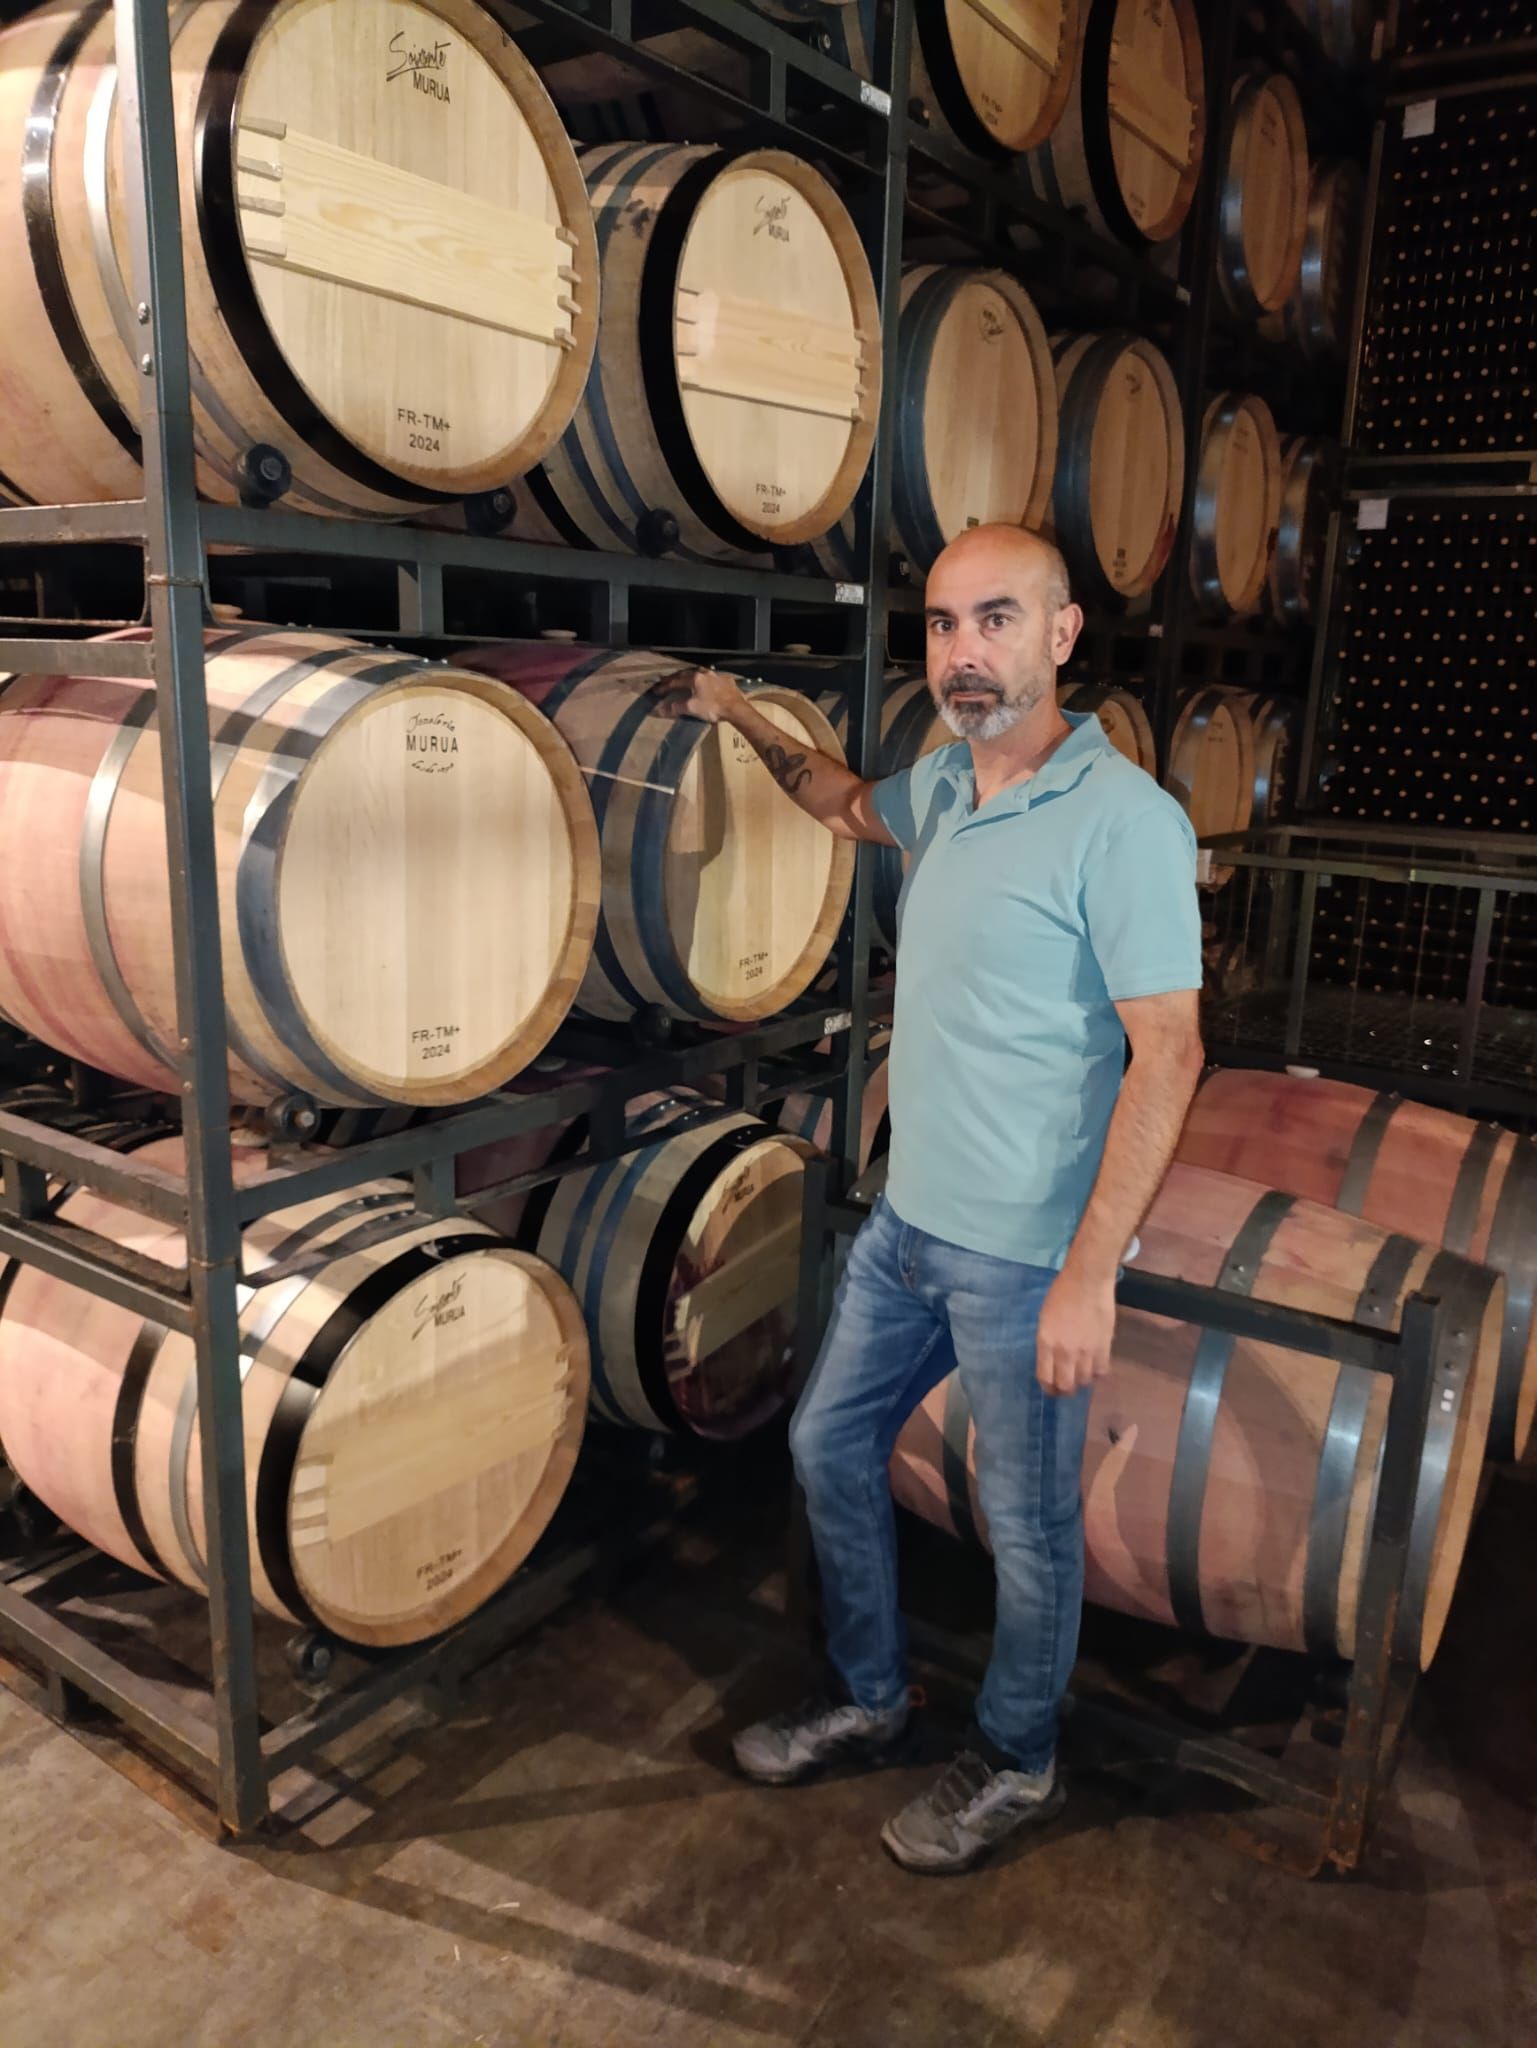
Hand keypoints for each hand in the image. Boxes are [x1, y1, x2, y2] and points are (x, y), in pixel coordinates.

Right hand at [650, 666, 746, 724]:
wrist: (736, 708)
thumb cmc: (713, 708)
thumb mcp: (692, 708)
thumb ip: (675, 707)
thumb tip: (659, 709)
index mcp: (694, 679)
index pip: (675, 681)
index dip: (665, 686)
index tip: (657, 690)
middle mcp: (704, 673)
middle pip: (686, 674)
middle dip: (675, 678)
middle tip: (667, 681)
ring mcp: (716, 675)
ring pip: (700, 673)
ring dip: (690, 676)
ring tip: (685, 679)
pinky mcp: (726, 680)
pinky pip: (712, 678)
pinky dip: (705, 680)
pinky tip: (706, 683)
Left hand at [1035, 1264, 1115, 1396]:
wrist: (1087, 1281)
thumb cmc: (1061, 1294)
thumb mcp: (1044, 1319)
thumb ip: (1048, 1342)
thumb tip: (1052, 1360)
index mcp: (1046, 1343)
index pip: (1045, 1378)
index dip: (1048, 1389)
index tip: (1051, 1389)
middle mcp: (1064, 1351)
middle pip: (1066, 1386)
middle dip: (1065, 1391)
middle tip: (1067, 1387)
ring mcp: (1086, 1351)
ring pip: (1084, 1381)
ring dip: (1082, 1381)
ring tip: (1081, 1375)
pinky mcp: (1104, 1347)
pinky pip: (1102, 1371)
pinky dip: (1098, 1372)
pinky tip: (1095, 1365)